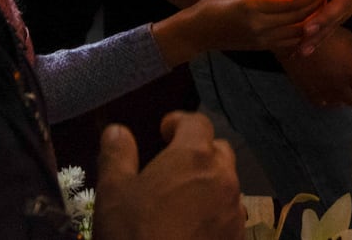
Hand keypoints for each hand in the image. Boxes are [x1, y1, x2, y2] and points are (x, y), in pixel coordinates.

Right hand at [95, 112, 243, 239]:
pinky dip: (214, 214)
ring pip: (227, 185)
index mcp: (194, 156)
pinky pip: (230, 216)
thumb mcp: (114, 193)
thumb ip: (117, 155)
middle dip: (198, 152)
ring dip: (208, 184)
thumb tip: (117, 131)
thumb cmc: (134, 234)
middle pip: (218, 151)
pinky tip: (192, 228)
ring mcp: (234, 210)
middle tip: (173, 166)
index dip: (180, 122)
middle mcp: (222, 178)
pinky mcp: (238, 238)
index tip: (165, 130)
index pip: (197, 123)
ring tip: (181, 200)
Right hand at [152, 0, 324, 65]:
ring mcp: (262, 38)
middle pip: (299, 16)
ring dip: (312, 20)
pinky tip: (309, 22)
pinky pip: (290, 42)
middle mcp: (261, 25)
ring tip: (322, 6)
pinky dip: (302, 33)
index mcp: (254, 5)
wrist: (200, 31)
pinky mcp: (262, 47)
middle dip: (316, 4)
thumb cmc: (217, 2)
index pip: (292, 1)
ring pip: (298, 32)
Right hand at [280, 27, 351, 107]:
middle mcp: (339, 87)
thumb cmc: (324, 36)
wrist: (294, 41)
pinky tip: (330, 94)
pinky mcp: (309, 93)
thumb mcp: (349, 38)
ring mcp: (323, 92)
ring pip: (340, 103)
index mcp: (351, 73)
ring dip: (347, 98)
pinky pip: (324, 103)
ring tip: (347, 91)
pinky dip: (330, 101)